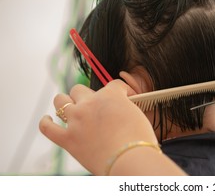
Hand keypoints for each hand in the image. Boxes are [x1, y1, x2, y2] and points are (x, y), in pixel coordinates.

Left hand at [39, 80, 157, 174]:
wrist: (130, 159)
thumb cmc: (139, 140)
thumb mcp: (138, 116)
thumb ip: (126, 109)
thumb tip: (121, 112)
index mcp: (110, 95)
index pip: (115, 84)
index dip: (122, 90)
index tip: (127, 97)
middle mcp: (90, 103)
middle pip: (80, 89)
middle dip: (88, 96)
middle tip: (97, 107)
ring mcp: (76, 120)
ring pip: (60, 100)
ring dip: (65, 103)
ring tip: (71, 108)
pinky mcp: (67, 139)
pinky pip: (47, 128)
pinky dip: (46, 123)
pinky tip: (49, 120)